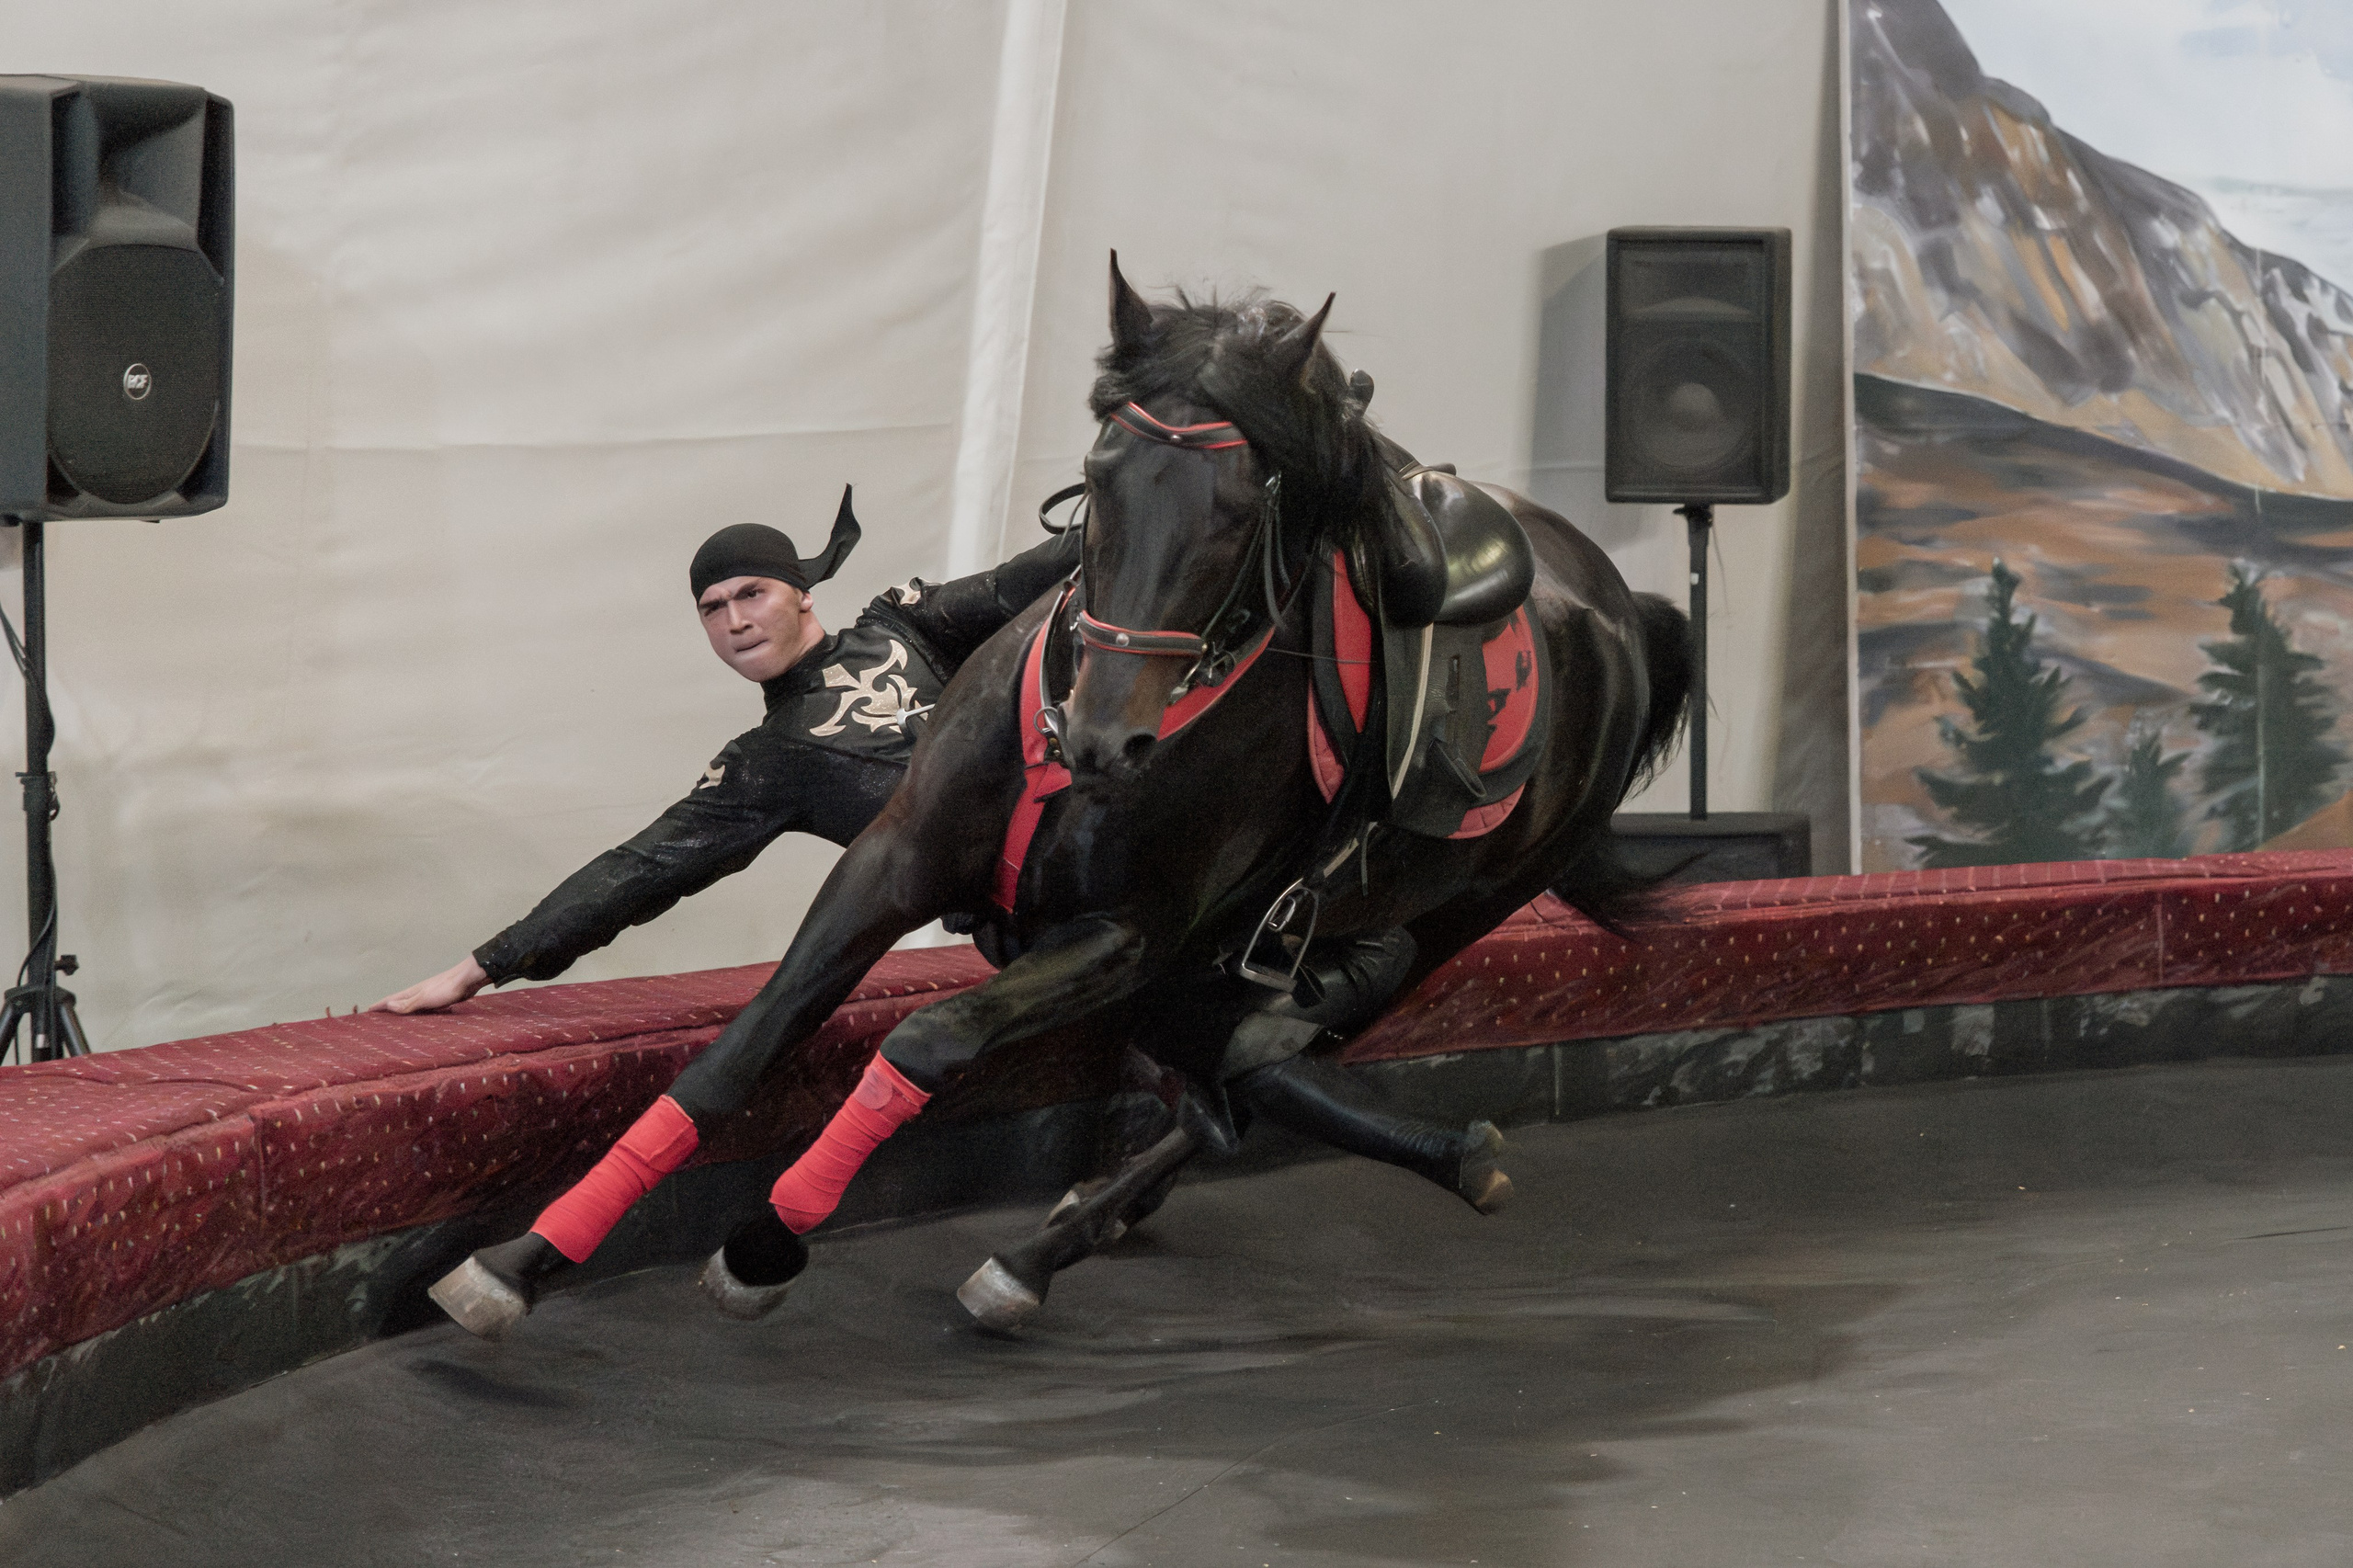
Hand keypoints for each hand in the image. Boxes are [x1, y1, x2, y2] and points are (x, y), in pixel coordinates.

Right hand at [367, 955, 491, 1014]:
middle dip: (388, 1009)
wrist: (469, 980)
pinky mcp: (439, 999)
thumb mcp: (425, 998)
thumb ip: (408, 1004)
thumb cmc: (447, 988)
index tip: (367, 1011)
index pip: (391, 999)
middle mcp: (418, 993)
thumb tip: (389, 1005)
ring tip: (396, 1020)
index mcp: (412, 992)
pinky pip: (424, 1009)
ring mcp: (429, 995)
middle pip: (399, 1002)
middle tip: (377, 1017)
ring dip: (403, 1012)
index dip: (379, 1005)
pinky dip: (417, 1013)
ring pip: (412, 1005)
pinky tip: (421, 1018)